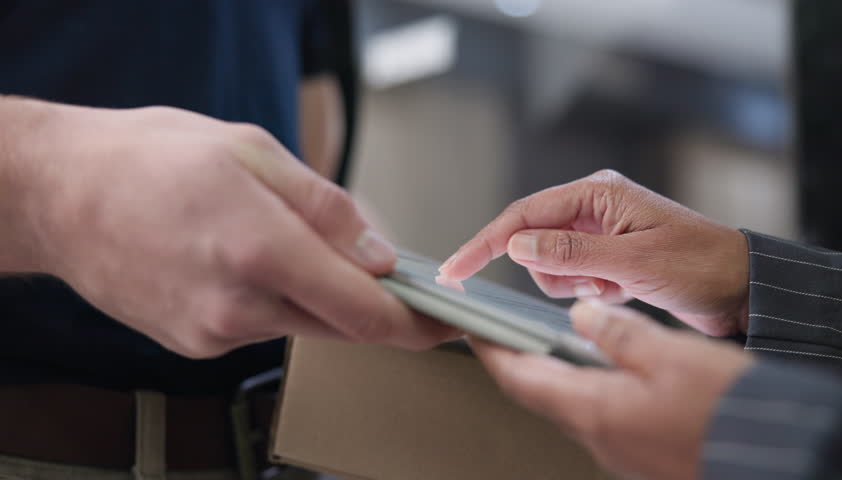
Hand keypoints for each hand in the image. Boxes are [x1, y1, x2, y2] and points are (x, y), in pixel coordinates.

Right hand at [23, 102, 454, 356]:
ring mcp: (212, 333)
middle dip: (372, 302)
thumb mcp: (252, 151)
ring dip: (315, 294)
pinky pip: (260, 327)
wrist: (58, 193)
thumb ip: (326, 208)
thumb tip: (379, 254)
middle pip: (342, 325)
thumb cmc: (148, 159)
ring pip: (301, 324)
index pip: (367, 311)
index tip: (449, 321)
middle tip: (380, 270)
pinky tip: (241, 261)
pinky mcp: (194, 345)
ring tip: (278, 241)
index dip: (418, 322)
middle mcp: (239, 304)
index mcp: (262, 248)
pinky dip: (273, 300)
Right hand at [440, 170, 749, 335]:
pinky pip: (573, 279)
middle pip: (533, 241)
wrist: (743, 289)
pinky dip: (589, 292)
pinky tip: (622, 290)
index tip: (456, 268)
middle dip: (551, 272)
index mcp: (597, 194)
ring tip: (615, 286)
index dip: (486, 242)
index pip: (524, 215)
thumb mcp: (633, 261)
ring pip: (550, 266)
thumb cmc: (701, 264)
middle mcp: (594, 210)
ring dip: (573, 285)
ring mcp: (600, 235)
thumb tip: (518, 244)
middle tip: (593, 283)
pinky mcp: (607, 258)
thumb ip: (571, 253)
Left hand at [472, 301, 753, 479]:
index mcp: (596, 411)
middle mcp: (601, 437)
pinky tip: (606, 369)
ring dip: (556, 374)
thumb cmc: (729, 413)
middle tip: (506, 333)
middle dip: (520, 361)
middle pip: (542, 394)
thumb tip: (581, 314)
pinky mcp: (645, 452)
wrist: (782, 458)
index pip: (521, 379)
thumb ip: (618, 333)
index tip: (474, 330)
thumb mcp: (670, 356)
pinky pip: (604, 415)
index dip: (493, 352)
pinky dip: (590, 387)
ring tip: (549, 342)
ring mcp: (622, 451)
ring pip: (573, 404)